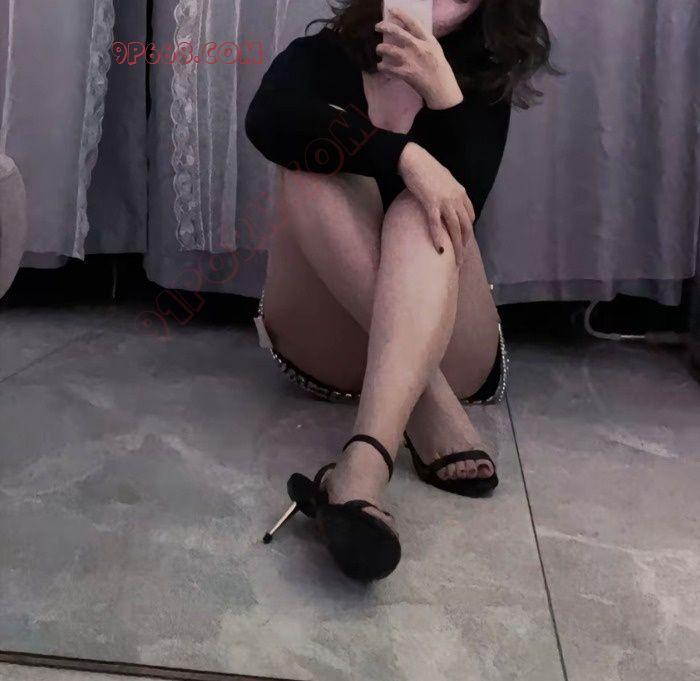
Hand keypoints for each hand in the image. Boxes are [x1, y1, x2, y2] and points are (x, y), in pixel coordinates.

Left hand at [375, 8, 463, 109]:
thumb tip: (411, 32)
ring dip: (381, 48)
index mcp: (427, 40)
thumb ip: (424, 40)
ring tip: (378, 49)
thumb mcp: (435, 49)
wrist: (441, 88)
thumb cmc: (439, 69)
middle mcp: (417, 48)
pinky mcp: (405, 73)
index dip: (401, 15)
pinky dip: (382, 67)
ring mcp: (410, 60)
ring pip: (390, 50)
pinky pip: (388, 68)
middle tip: (377, 26)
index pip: (413, 23)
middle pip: (398, 33)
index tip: (392, 10)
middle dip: (385, 27)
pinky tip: (380, 66)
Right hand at [398, 142, 474, 265]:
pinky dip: (439, 239)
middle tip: (461, 258)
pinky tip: (440, 250)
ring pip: (455, 229)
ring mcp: (445, 202)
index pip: (470, 216)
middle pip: (465, 226)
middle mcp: (456, 198)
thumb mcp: (444, 179)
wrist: (414, 160)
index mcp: (461, 192)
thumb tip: (446, 200)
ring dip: (457, 247)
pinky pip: (436, 225)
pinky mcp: (431, 204)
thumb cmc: (426, 168)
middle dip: (465, 244)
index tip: (464, 241)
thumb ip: (448, 191)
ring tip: (456, 260)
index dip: (468, 230)